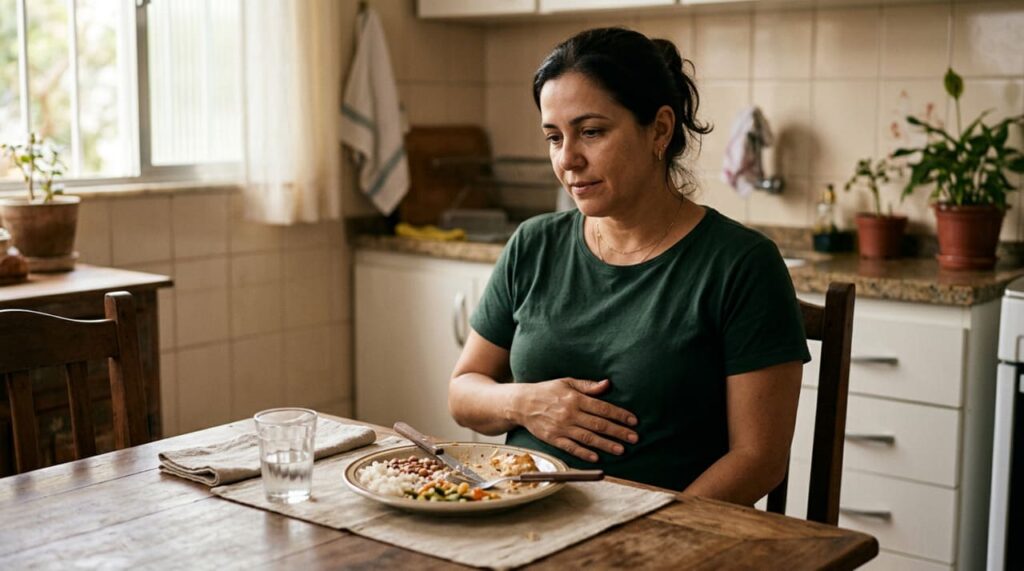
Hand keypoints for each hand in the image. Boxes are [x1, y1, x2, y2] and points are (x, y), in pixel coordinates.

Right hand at [512, 378, 638, 461]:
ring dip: (606, 444)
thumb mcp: (567, 382)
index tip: (633, 421)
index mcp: (575, 398)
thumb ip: (588, 385)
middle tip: (634, 438)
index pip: (602, 407)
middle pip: (598, 424)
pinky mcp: (553, 438)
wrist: (521, 403)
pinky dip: (584, 453)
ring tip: (621, 450)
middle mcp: (570, 413)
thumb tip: (607, 385)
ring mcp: (561, 427)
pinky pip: (571, 447)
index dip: (619, 414)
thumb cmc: (547, 391)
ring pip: (588, 438)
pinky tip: (596, 457)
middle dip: (618, 431)